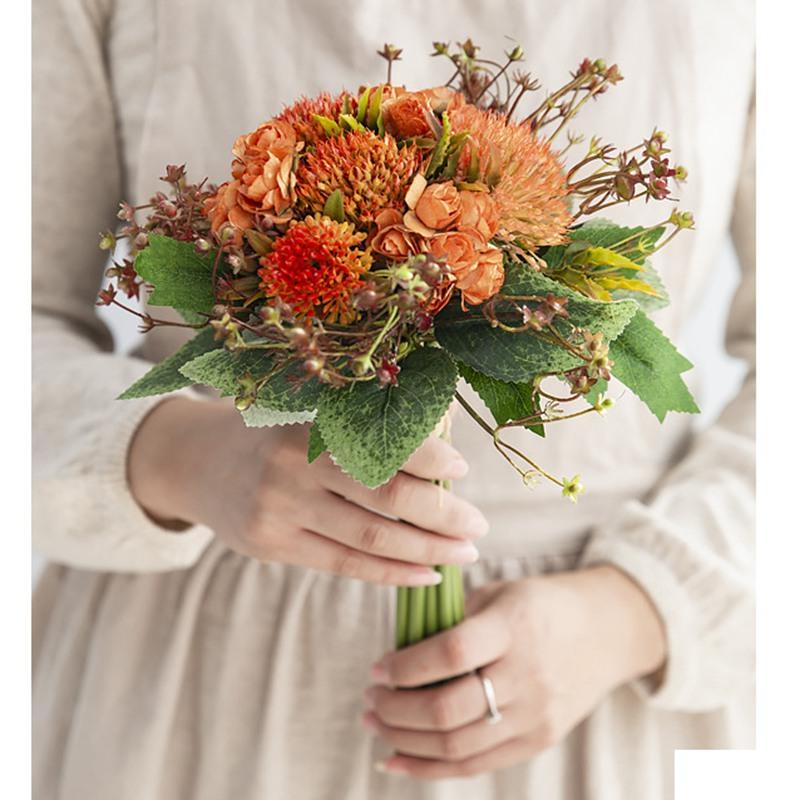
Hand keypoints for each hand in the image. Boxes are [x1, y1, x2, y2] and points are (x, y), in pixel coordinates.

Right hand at [128, 396, 487, 585]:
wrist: (194, 462)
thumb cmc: (269, 433)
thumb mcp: (305, 412)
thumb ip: (361, 428)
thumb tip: (442, 448)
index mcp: (309, 422)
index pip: (380, 444)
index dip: (428, 459)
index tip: (462, 470)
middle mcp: (292, 466)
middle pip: (384, 497)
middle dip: (441, 514)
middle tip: (478, 525)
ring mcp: (278, 510)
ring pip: (370, 538)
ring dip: (426, 550)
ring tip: (464, 553)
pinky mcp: (272, 546)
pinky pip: (344, 566)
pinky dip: (391, 573)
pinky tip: (425, 574)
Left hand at [364, 566, 665, 778]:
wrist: (605, 631)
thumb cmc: (539, 604)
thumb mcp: (499, 593)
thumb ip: (453, 619)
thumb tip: (397, 652)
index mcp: (514, 626)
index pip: (452, 654)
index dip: (406, 666)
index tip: (377, 667)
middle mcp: (527, 675)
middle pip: (450, 710)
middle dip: (396, 710)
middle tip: (369, 699)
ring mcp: (536, 715)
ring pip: (457, 745)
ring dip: (405, 740)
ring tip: (376, 723)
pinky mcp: (538, 740)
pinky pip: (475, 765)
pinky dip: (429, 767)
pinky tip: (396, 759)